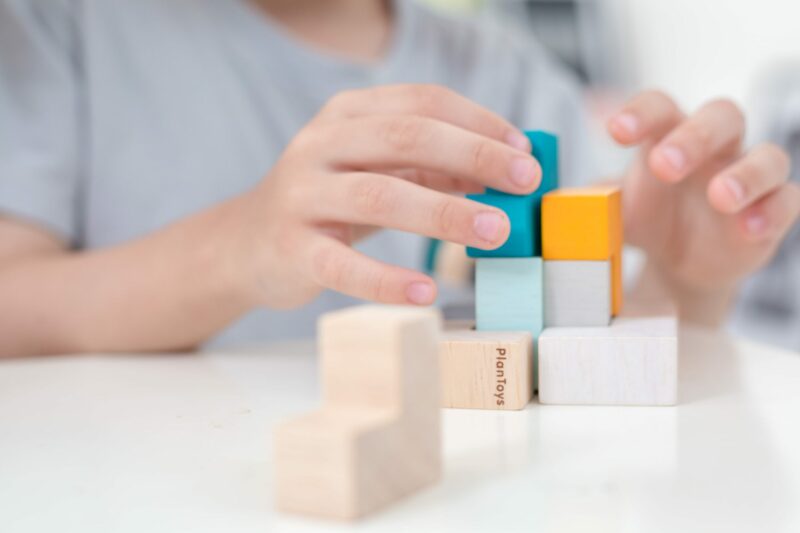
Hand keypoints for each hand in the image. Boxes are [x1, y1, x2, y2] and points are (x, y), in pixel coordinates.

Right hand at [232, 85, 540, 308]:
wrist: (248, 243)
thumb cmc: (329, 202)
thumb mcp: (376, 170)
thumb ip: (432, 168)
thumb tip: (504, 175)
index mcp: (347, 114)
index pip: (421, 102)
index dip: (478, 122)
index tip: (524, 152)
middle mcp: (320, 144)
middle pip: (405, 137)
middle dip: (473, 156)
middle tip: (524, 182)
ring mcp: (302, 195)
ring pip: (378, 195)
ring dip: (443, 212)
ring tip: (494, 230)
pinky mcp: (291, 248)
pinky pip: (342, 265)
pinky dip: (386, 279)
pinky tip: (426, 292)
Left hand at [608, 91, 799, 310]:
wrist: (679, 263)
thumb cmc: (649, 218)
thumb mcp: (614, 209)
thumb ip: (589, 199)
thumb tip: (551, 199)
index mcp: (669, 137)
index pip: (660, 107)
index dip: (641, 113)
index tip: (615, 131)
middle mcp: (713, 149)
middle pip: (719, 117)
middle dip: (693, 137)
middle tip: (664, 165)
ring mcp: (747, 178)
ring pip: (766, 156)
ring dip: (744, 173)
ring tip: (719, 196)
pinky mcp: (771, 212)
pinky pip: (786, 201)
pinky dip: (771, 210)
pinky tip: (750, 227)